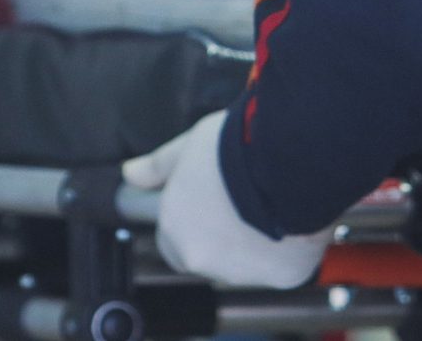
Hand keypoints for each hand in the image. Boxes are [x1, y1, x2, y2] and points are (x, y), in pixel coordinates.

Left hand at [123, 110, 328, 287]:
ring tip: (268, 208)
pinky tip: (291, 222)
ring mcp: (242, 273)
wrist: (289, 159)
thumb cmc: (237, 147)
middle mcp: (203, 258)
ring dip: (248, 247)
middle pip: (204, 257)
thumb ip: (159, 166)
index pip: (170, 240)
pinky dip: (283, 252)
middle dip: (216, 240)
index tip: (207, 203)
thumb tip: (130, 173)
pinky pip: (278, 268)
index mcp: (175, 228)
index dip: (188, 221)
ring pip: (240, 267)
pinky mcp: (280, 277)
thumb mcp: (191, 145)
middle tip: (238, 206)